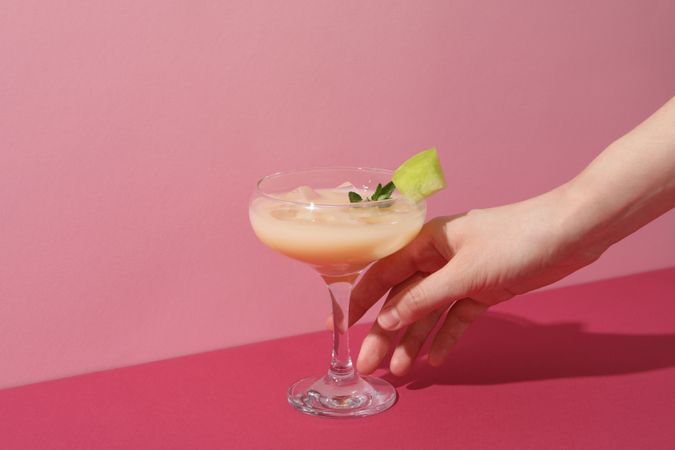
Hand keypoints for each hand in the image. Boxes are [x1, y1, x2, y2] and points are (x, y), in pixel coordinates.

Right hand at [350, 186, 602, 375]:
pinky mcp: (483, 290)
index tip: (344, 324)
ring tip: (399, 371)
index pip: (384, 272)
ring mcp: (461, 276)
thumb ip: (424, 298)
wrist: (570, 233)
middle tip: (368, 364)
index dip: (362, 298)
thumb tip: (386, 321)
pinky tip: (435, 359)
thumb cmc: (514, 241)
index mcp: (426, 242)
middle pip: (404, 299)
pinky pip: (457, 317)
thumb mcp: (464, 272)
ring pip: (429, 312)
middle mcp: (437, 259)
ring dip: (413, 340)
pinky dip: (447, 337)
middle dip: (386, 332)